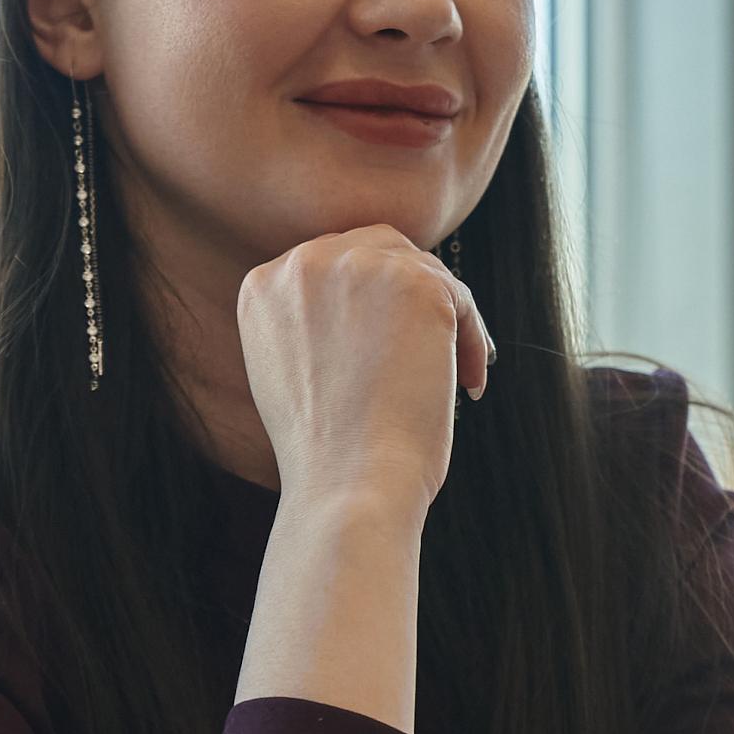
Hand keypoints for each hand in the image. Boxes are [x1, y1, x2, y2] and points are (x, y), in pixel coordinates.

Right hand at [237, 224, 493, 511]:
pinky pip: (459, 297)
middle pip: (379, 249)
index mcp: (263, 285)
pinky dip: (471, 338)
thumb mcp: (290, 370)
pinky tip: (468, 383)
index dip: (369, 299)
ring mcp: (360, 267)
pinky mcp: (417, 284)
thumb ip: (312, 322)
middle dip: (410, 296)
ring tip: (453, 376)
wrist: (348, 484)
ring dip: (445, 320)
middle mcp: (304, 263)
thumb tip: (369, 303)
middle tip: (430, 348)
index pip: (332, 262)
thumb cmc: (326, 449)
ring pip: (423, 271)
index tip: (390, 342)